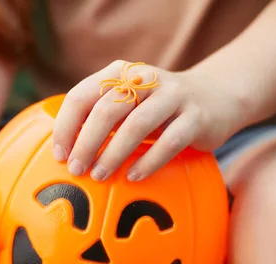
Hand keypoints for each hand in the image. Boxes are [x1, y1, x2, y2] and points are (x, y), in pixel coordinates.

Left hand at [52, 60, 242, 180]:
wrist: (216, 96)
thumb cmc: (157, 109)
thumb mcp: (127, 105)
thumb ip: (98, 118)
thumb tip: (62, 152)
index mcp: (119, 73)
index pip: (81, 95)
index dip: (66, 126)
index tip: (58, 155)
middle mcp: (145, 79)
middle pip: (106, 110)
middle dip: (86, 143)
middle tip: (76, 170)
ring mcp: (173, 95)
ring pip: (137, 125)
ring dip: (113, 154)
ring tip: (99, 176)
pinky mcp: (197, 116)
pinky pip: (170, 141)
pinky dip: (148, 161)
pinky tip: (133, 177)